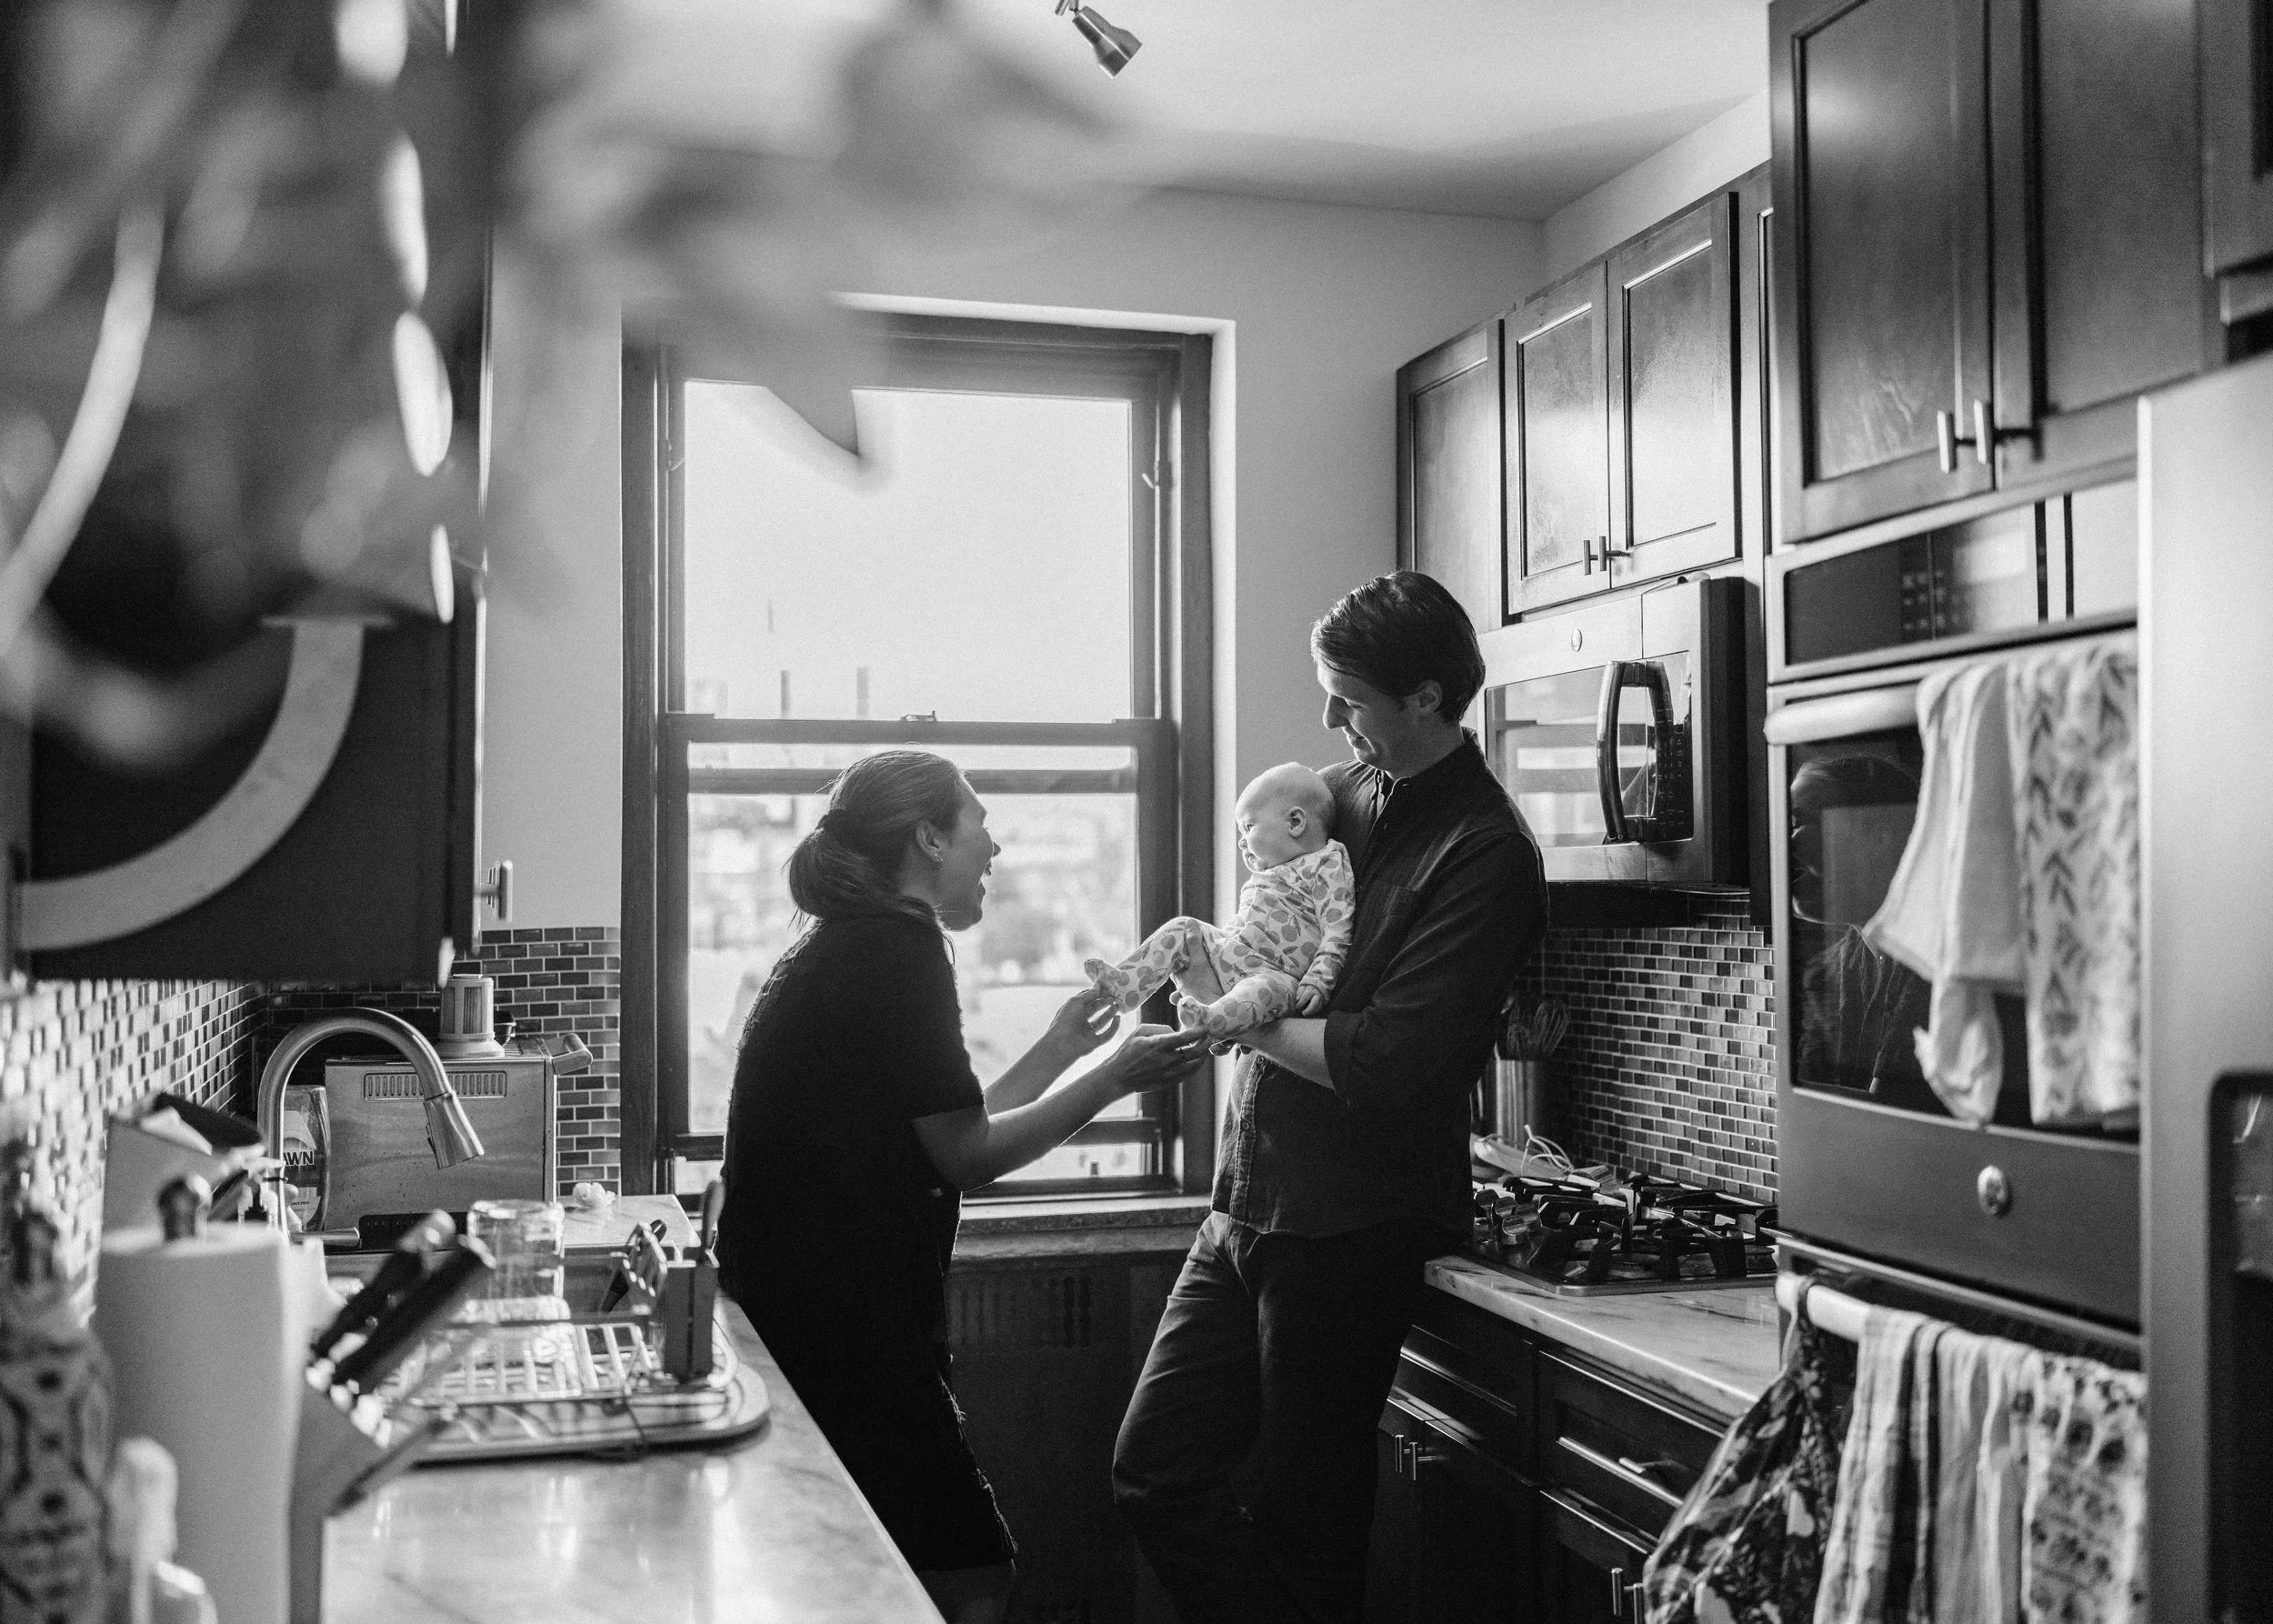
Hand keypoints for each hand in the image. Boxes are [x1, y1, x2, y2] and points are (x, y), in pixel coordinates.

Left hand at [1044, 986, 1119, 1060]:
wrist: (1062, 1043)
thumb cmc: (1065, 1020)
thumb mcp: (1076, 1002)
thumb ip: (1089, 994)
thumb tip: (1099, 988)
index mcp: (1074, 1010)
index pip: (1088, 1000)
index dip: (1098, 994)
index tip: (1108, 989)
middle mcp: (1081, 1020)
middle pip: (1095, 1009)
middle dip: (1105, 1002)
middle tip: (1114, 997)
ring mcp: (1088, 1031)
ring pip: (1102, 1021)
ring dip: (1110, 1013)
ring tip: (1118, 1006)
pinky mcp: (1094, 1042)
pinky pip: (1107, 1034)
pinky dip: (1114, 1027)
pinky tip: (1118, 1019)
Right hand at [1095, 1023, 1213, 1097]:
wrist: (1119, 1077)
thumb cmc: (1127, 1051)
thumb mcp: (1139, 1032)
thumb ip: (1160, 1028)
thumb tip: (1175, 1031)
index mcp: (1158, 1045)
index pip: (1185, 1037)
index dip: (1198, 1032)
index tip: (1204, 1027)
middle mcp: (1166, 1060)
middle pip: (1195, 1052)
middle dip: (1205, 1043)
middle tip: (1208, 1036)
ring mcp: (1169, 1073)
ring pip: (1195, 1065)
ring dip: (1203, 1055)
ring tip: (1205, 1048)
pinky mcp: (1169, 1082)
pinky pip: (1188, 1074)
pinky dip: (1195, 1066)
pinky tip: (1196, 1060)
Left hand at [1293, 985, 1326, 1015]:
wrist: (1318, 984)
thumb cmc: (1308, 986)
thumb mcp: (1303, 987)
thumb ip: (1299, 992)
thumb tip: (1297, 999)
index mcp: (1311, 989)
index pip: (1305, 997)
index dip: (1301, 1003)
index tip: (1297, 1006)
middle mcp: (1317, 994)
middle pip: (1314, 1003)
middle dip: (1308, 1010)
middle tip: (1303, 1013)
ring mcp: (1321, 998)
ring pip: (1318, 1007)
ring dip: (1312, 1012)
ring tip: (1306, 1014)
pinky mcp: (1323, 1001)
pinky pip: (1320, 1008)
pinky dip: (1315, 1011)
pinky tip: (1310, 1012)